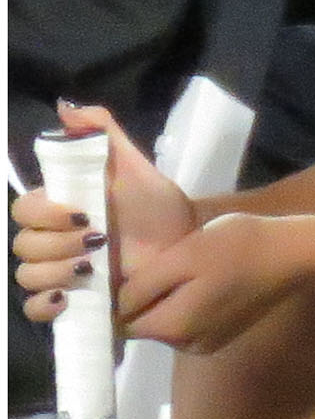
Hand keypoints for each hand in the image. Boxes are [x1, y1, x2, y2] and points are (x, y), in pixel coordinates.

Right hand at [13, 103, 199, 323]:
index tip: (81, 212)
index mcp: (59, 210)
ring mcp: (61, 275)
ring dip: (55, 272)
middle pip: (24, 246)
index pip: (23, 210)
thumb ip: (103, 134)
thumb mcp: (134, 167)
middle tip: (96, 241)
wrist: (188, 246)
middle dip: (57, 243)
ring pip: (28, 277)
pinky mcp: (75, 305)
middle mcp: (54, 243)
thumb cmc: (158, 208)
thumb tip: (66, 108)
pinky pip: (36, 311)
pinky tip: (69, 298)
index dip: (44, 212)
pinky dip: (45, 306)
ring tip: (92, 270)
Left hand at [118, 213, 314, 353]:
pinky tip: (199, 278)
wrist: (299, 256)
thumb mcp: (182, 257)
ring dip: (161, 299)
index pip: (117, 321)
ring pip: (164, 322)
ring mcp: (207, 342)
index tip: (118, 267)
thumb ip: (141, 286)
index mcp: (172, 328)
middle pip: (141, 323)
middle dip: (138, 297)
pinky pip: (186, 321)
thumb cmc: (239, 248)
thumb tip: (110, 305)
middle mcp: (186, 344)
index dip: (111, 296)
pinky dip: (183, 302)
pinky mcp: (223, 333)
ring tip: (175, 266)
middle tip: (149, 260)